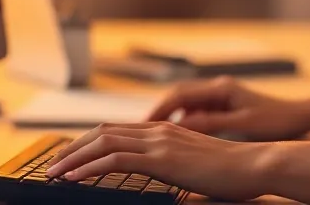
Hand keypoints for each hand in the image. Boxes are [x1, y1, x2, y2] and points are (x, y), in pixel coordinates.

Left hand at [43, 121, 269, 201]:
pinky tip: (74, 179)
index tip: (71, 157)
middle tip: (53, 165)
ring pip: (103, 143)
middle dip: (73, 148)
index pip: (117, 130)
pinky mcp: (162, 159)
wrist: (256, 165)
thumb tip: (163, 176)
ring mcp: (160, 142)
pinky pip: (116, 161)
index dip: (89, 142)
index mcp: (166, 130)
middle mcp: (159, 130)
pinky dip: (89, 168)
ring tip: (54, 174)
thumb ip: (176, 164)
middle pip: (103, 132)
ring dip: (73, 158)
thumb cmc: (234, 171)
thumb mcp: (196, 166)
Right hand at [145, 76, 308, 140]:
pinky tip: (176, 140)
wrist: (300, 118)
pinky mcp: (225, 108)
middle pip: (178, 98)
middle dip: (158, 114)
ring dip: (169, 119)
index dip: (158, 110)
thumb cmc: (275, 121)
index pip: (179, 95)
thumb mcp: (243, 125)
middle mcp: (218, 89)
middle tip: (139, 132)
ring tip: (151, 138)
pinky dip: (184, 124)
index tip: (142, 126)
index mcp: (221, 89)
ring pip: (186, 106)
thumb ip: (213, 124)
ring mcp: (221, 98)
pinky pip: (197, 114)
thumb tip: (181, 126)